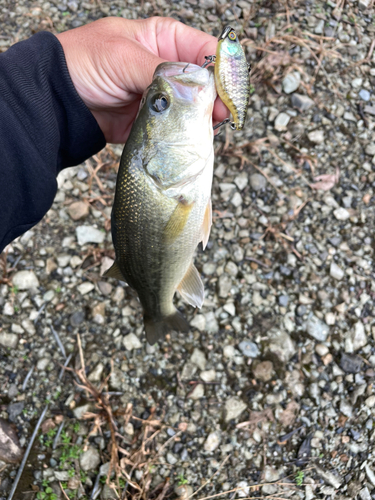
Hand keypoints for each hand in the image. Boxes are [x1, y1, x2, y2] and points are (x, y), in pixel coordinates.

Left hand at [57, 17, 227, 143]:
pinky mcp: (156, 122)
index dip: (221, 70)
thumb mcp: (123, 57)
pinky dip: (186, 134)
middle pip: (206, 82)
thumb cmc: (84, 64)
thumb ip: (162, 71)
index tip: (226, 92)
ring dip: (202, 119)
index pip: (206, 51)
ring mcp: (164, 97)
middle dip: (215, 98)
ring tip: (206, 128)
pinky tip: (191, 138)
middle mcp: (169, 67)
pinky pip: (179, 128)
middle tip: (218, 115)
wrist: (60, 102)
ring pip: (196, 108)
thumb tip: (197, 88)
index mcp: (165, 40)